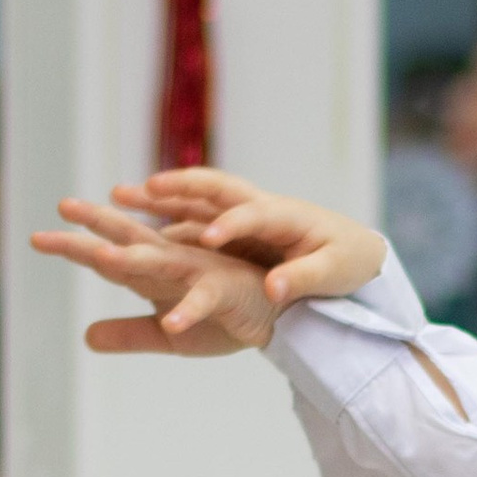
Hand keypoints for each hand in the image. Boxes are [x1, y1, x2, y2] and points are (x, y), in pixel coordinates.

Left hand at [28, 193, 275, 354]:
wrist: (278, 319)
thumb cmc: (224, 319)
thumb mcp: (167, 337)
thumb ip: (129, 334)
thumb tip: (87, 337)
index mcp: (159, 270)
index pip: (111, 252)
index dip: (76, 245)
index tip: (38, 238)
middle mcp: (175, 261)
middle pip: (131, 240)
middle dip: (98, 224)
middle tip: (65, 206)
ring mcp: (200, 274)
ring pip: (163, 264)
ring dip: (134, 261)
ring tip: (103, 258)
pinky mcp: (226, 294)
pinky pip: (204, 302)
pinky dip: (189, 311)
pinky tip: (172, 323)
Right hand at [137, 168, 390, 311]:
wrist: (356, 250)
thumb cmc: (347, 261)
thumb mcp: (333, 272)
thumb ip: (302, 278)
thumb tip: (274, 290)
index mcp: (286, 215)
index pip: (253, 215)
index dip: (231, 225)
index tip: (208, 238)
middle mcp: (260, 205)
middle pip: (215, 187)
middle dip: (180, 186)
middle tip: (145, 189)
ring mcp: (244, 211)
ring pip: (197, 197)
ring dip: (161, 193)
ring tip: (120, 194)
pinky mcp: (235, 225)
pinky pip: (194, 214)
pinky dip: (166, 214)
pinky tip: (134, 223)